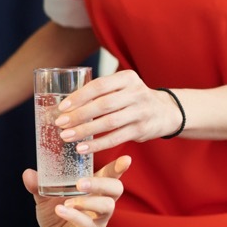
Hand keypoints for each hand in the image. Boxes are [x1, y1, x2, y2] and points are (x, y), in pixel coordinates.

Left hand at [24, 156, 129, 226]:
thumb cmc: (56, 218)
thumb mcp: (45, 199)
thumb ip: (38, 186)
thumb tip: (28, 173)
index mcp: (94, 191)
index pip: (111, 176)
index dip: (118, 167)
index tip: (126, 158)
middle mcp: (101, 204)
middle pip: (116, 189)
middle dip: (102, 182)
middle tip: (82, 182)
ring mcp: (97, 221)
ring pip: (107, 207)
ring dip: (89, 201)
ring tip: (69, 201)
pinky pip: (88, 225)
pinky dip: (75, 216)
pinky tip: (61, 210)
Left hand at [54, 71, 181, 154]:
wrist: (165, 111)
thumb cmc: (133, 98)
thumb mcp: (123, 87)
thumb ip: (101, 92)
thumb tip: (64, 105)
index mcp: (127, 78)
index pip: (99, 85)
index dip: (79, 96)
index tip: (62, 107)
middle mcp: (136, 93)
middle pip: (103, 105)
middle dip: (79, 115)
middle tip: (60, 123)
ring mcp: (140, 112)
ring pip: (108, 123)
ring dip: (85, 131)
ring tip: (66, 136)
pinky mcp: (141, 130)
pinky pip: (116, 139)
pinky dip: (97, 145)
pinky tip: (82, 149)